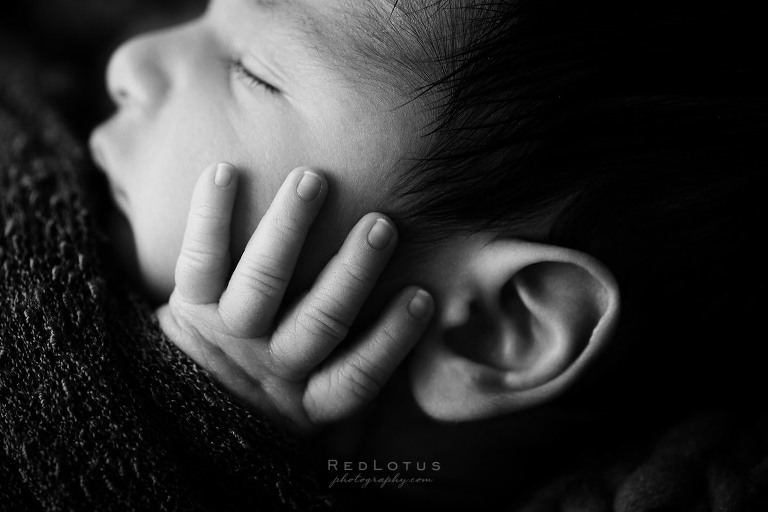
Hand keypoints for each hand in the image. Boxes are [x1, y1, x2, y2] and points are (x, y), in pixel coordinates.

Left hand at [156, 163, 433, 432]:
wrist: (182, 404)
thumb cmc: (268, 386)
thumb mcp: (309, 400)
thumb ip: (355, 369)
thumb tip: (422, 323)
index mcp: (306, 399)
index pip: (357, 376)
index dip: (391, 338)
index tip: (422, 296)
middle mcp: (272, 366)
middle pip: (319, 322)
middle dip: (352, 272)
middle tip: (381, 225)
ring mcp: (229, 334)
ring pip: (262, 283)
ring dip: (289, 229)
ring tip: (312, 180)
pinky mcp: (190, 304)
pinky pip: (200, 260)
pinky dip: (210, 215)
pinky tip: (225, 171)